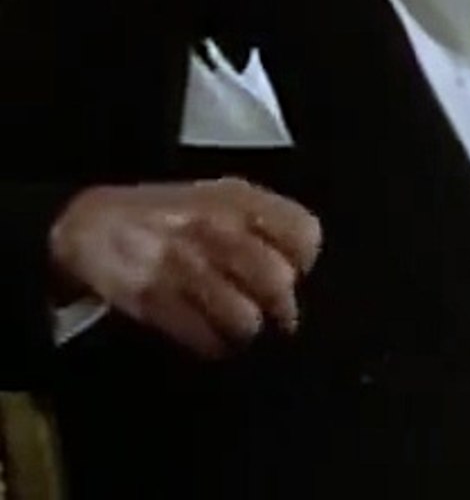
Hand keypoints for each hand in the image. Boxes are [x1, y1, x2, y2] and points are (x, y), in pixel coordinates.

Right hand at [48, 177, 322, 358]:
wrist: (90, 222)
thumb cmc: (171, 214)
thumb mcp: (220, 198)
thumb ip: (264, 223)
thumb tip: (301, 268)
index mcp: (239, 199)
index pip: (303, 233)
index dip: (305, 261)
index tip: (296, 273)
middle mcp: (216, 228)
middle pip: (277, 282)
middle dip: (283, 308)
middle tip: (279, 318)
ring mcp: (184, 264)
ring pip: (245, 317)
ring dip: (248, 331)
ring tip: (243, 329)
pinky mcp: (154, 299)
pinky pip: (204, 337)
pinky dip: (215, 345)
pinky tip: (213, 339)